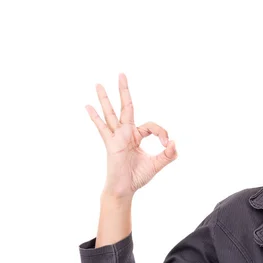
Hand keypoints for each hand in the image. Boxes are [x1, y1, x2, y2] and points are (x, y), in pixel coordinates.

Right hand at [85, 73, 177, 198]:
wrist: (125, 189)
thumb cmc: (137, 177)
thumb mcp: (157, 165)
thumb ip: (168, 155)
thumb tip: (175, 143)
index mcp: (137, 136)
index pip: (151, 126)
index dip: (162, 132)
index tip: (167, 144)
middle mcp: (126, 133)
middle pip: (126, 107)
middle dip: (124, 90)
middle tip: (121, 73)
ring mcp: (117, 137)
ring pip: (111, 113)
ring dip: (105, 99)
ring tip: (98, 84)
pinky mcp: (111, 144)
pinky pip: (102, 128)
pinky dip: (95, 118)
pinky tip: (87, 106)